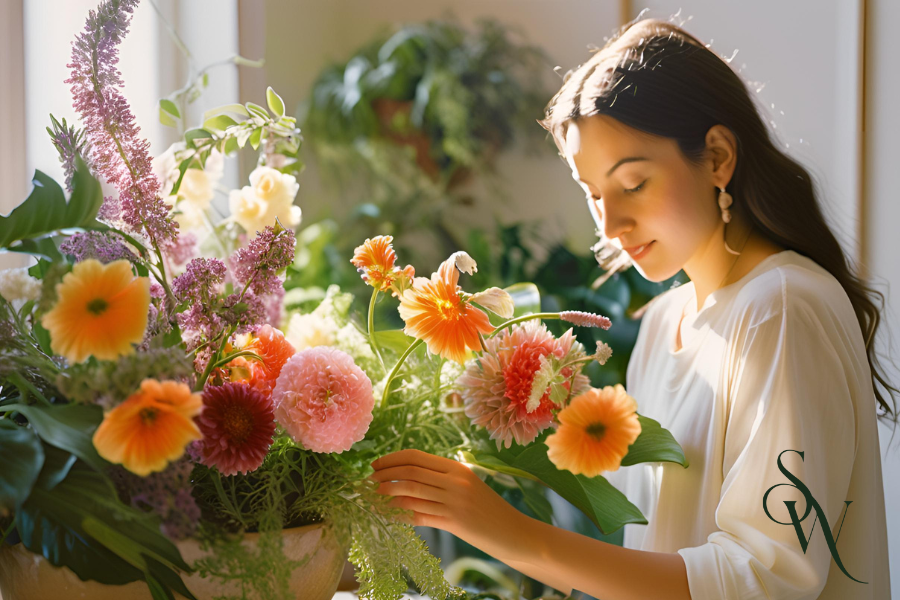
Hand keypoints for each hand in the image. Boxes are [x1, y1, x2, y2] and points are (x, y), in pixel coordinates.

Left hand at [369, 449, 524, 552]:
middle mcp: (454, 481)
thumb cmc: (488, 509)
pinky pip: (418, 515)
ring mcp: (454, 501)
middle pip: (409, 472)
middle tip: (368, 480)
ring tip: (372, 496)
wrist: (513, 531)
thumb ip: (442, 478)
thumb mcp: (467, 485)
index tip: (375, 465)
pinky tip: (387, 514)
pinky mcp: (453, 522)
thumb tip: (408, 475)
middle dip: (384, 475)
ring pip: (410, 493)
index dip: (391, 459)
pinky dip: (399, 513)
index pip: (416, 457)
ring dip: (386, 494)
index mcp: (456, 467)